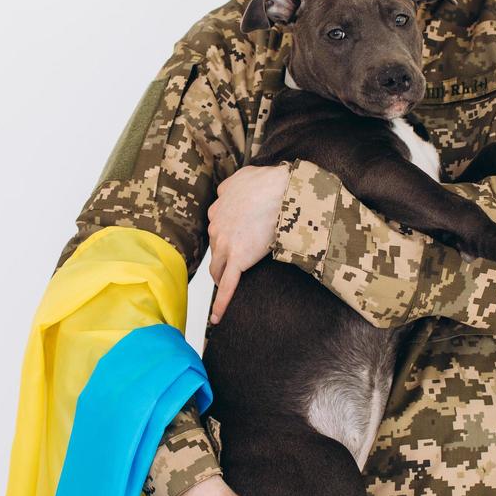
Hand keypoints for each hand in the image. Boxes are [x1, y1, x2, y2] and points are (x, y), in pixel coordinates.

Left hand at [206, 163, 288, 322]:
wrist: (281, 190)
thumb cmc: (268, 181)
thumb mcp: (243, 176)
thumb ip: (231, 186)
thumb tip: (227, 192)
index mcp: (218, 208)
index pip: (217, 228)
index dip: (225, 237)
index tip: (232, 243)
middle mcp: (216, 227)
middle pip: (215, 250)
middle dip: (222, 259)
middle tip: (231, 267)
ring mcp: (225, 245)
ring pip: (217, 269)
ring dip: (220, 279)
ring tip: (225, 289)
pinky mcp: (238, 260)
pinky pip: (227, 286)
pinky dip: (220, 303)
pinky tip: (216, 318)